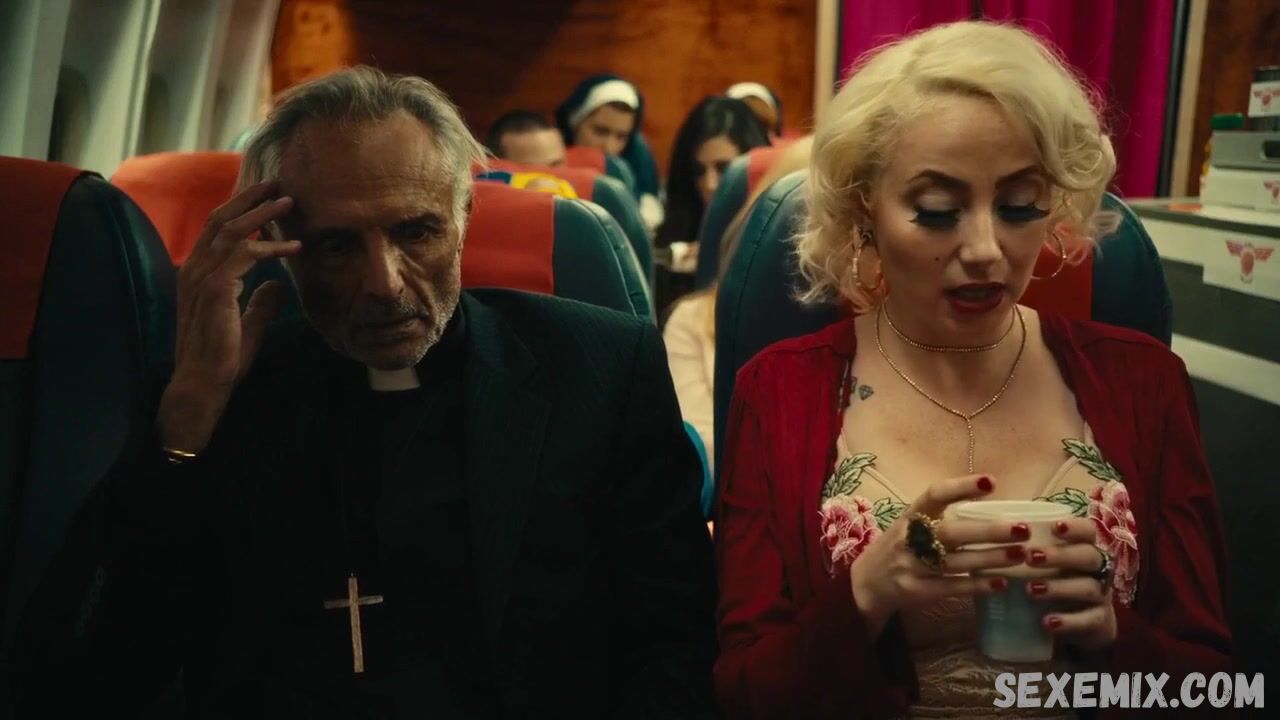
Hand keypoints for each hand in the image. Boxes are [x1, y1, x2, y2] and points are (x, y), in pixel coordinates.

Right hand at [158, 181, 301, 451]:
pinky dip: (271, 247)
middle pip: (220, 218)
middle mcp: (195, 268)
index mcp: (197, 273)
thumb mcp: (246, 323)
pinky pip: (245, 255)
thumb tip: (277, 286)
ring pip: (232, 230)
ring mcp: (201, 276)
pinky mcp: (215, 288)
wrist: (204, 380)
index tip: (266, 197)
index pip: (216, 229)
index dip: (240, 209)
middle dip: (250, 197)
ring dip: (262, 213)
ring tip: (289, 202)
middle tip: (277, 183)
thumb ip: (260, 303)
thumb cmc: (222, 357)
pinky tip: (294, 247)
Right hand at [850, 475, 1032, 633]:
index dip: (961, 487)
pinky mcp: (917, 591)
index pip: (935, 495)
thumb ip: (940, 515)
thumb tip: (990, 504)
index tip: (991, 482)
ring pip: (955, 561)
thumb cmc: (899, 546)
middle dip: (987, 530)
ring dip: (990, 558)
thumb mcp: (910, 523)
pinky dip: (977, 585)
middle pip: (951, 532)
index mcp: (910, 514)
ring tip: (1020, 554)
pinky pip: (952, 587)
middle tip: (1021, 528)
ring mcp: (912, 566)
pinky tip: (1001, 583)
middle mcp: (909, 538)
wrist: (867, 582)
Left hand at [1024, 518, 1117, 650]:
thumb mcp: (1037, 564)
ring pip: (1088, 587)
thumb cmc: (1049, 582)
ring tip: (1031, 589)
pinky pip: (1090, 620)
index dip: (1075, 527)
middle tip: (1030, 557)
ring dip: (1059, 587)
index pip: (1087, 531)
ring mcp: (1101, 596)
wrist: (1073, 625)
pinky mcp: (1101, 622)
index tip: (1054, 527)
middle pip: (1089, 556)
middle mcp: (1096, 570)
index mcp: (1082, 548)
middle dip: (1061, 555)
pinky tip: (1047, 622)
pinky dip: (1069, 621)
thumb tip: (987, 527)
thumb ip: (1020, 546)